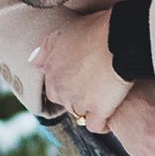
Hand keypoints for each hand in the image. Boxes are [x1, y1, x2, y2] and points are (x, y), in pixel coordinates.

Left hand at [32, 11, 131, 130]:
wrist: (120, 37)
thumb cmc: (96, 29)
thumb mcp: (64, 31)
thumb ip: (47, 48)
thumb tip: (34, 62)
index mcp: (51, 70)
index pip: (54, 88)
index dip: (69, 84)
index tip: (82, 79)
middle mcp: (60, 88)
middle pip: (66, 103)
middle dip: (77, 98)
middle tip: (95, 88)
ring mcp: (78, 101)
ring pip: (80, 114)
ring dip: (90, 110)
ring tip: (105, 100)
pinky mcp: (98, 110)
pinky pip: (96, 126)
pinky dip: (102, 124)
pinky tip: (108, 117)